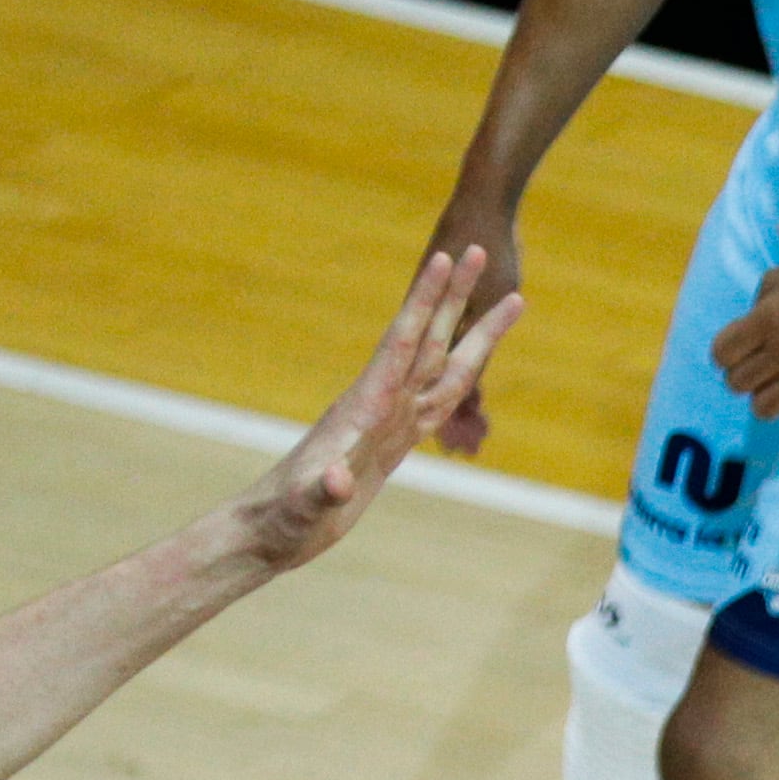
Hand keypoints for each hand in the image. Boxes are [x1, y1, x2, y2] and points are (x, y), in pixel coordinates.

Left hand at [234, 240, 523, 571]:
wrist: (272, 530)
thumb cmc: (284, 517)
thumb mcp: (304, 506)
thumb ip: (322, 490)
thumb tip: (338, 480)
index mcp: (364, 407)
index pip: (401, 342)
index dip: (423, 301)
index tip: (444, 258)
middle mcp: (380, 403)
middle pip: (428, 339)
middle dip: (454, 296)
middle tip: (477, 249)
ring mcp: (388, 421)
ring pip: (439, 365)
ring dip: (470, 332)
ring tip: (507, 301)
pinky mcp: (392, 443)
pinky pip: (437, 402)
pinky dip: (461, 379)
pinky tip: (472, 363)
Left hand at [712, 259, 778, 421]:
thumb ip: (761, 298)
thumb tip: (747, 321)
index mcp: (770, 319)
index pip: (723, 354)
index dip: (725, 353)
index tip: (735, 349)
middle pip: (738, 383)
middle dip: (741, 373)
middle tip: (755, 364)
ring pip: (762, 407)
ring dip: (763, 394)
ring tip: (774, 380)